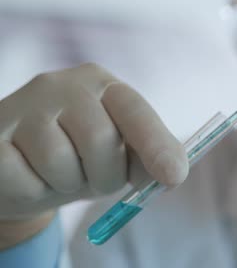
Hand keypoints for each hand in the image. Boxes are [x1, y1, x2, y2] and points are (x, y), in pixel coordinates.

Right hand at [0, 63, 187, 246]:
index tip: (174, 175)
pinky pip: (26, 181)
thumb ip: (146, 159)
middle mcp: (61, 86)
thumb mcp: (119, 155)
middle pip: (100, 140)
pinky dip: (36, 191)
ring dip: (68, 184)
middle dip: (106, 175)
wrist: (20, 167)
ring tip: (61, 173)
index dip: (156, 144)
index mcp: (102, 85)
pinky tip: (30, 174)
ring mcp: (22, 107)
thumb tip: (173, 173)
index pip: (134, 110)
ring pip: (60, 163)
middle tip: (98, 179)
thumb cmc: (81, 158)